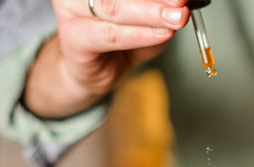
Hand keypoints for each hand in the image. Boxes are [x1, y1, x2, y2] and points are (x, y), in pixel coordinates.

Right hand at [23, 0, 189, 118]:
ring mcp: (71, 10)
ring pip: (114, 8)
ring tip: (176, 19)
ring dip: (151, 14)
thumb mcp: (144, 18)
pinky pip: (111, 34)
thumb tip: (180, 2)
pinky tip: (162, 34)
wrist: (90, 72)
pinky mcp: (73, 37)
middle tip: (181, 3)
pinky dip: (140, 34)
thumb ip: (159, 7)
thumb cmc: (116, 38)